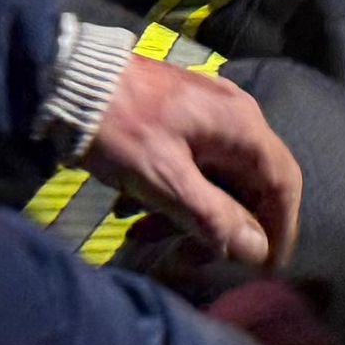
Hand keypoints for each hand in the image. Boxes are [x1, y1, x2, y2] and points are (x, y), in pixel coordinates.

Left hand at [86, 56, 302, 267]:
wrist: (63, 77)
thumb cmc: (118, 128)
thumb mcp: (163, 179)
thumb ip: (213, 217)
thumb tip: (257, 250)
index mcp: (241, 128)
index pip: (282, 184)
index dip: (280, 228)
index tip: (268, 267)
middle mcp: (235, 116)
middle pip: (247, 183)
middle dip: (219, 226)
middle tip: (187, 258)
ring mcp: (207, 112)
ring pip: (215, 175)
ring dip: (187, 211)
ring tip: (143, 233)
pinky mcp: (179, 113)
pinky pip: (193, 160)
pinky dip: (172, 189)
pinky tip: (134, 206)